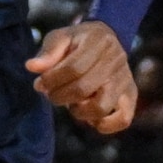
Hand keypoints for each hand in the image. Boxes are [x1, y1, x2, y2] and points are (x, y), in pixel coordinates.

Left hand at [29, 20, 138, 134]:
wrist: (107, 38)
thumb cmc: (78, 41)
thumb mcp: (61, 37)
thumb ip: (48, 52)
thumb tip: (31, 68)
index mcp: (99, 41)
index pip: (73, 68)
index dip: (52, 80)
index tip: (40, 83)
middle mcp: (116, 60)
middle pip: (83, 89)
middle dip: (59, 96)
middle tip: (51, 95)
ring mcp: (125, 79)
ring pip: (101, 107)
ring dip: (79, 112)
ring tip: (71, 104)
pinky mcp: (131, 95)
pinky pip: (123, 119)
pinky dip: (104, 125)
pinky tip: (90, 118)